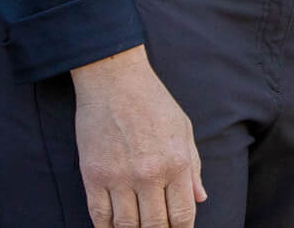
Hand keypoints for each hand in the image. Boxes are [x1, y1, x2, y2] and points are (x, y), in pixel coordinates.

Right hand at [70, 46, 205, 227]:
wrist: (114, 80)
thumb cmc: (153, 102)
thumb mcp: (183, 129)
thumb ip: (193, 166)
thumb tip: (200, 198)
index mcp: (176, 163)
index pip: (182, 214)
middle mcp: (149, 174)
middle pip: (154, 226)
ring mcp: (119, 177)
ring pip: (126, 226)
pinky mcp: (93, 176)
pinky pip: (100, 216)